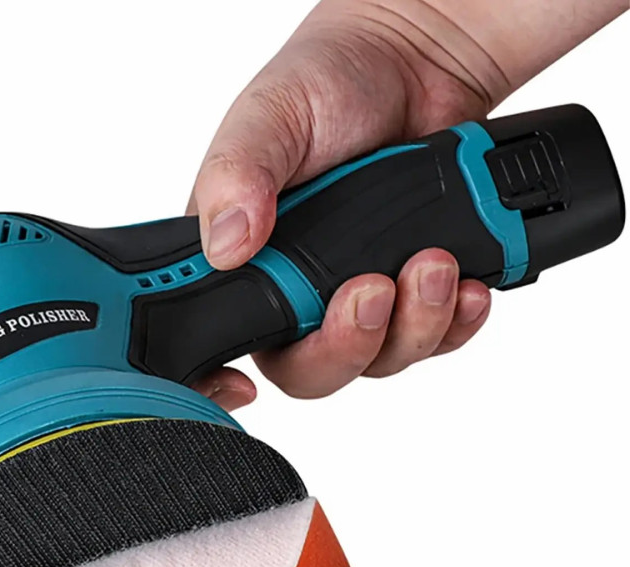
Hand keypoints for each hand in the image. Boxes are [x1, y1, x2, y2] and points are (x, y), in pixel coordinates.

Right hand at [188, 0, 624, 408]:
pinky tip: (465, 281)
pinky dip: (456, 320)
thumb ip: (235, 176)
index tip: (246, 385)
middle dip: (349, 345)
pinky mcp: (416, 294)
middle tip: (374, 289)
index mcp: (246, 266)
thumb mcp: (266, 117)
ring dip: (414, 327)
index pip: (225, 347)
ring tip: (434, 261)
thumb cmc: (328, 81)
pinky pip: (436, 338)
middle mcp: (299, 295)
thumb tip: (226, 244)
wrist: (419, 58)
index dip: (226, 383)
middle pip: (313, 372)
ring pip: (381, 361)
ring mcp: (359, 298)